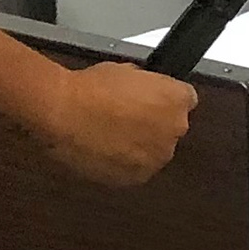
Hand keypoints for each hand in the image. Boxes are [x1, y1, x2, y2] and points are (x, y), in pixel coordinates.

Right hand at [20, 56, 197, 188]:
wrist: (63, 114)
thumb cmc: (90, 89)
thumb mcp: (126, 71)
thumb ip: (145, 85)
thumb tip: (141, 90)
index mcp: (178, 99)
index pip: (185, 100)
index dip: (163, 100)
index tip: (151, 101)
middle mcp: (174, 130)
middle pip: (170, 129)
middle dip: (152, 124)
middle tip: (124, 117)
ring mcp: (156, 157)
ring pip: (152, 151)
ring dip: (138, 146)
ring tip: (108, 134)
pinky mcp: (134, 177)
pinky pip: (133, 170)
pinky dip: (121, 163)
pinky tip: (102, 149)